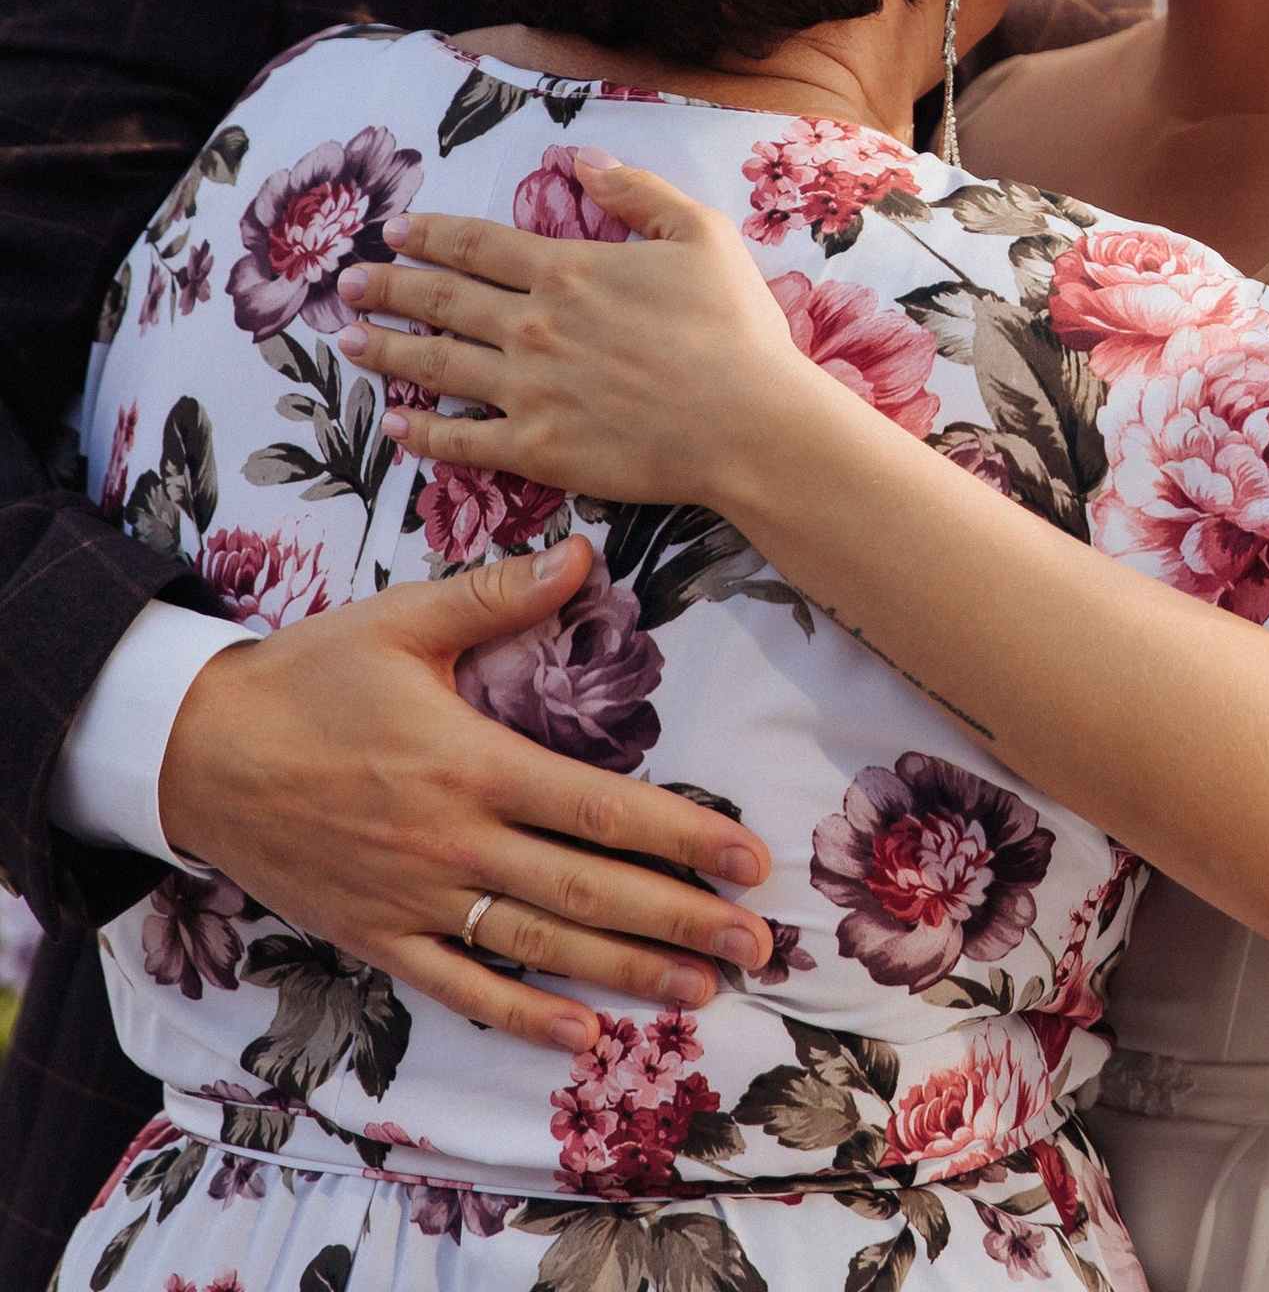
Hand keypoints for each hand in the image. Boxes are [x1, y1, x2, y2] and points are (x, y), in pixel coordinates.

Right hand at [159, 536, 774, 1051]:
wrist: (193, 753)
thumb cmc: (306, 678)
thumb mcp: (402, 622)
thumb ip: (497, 594)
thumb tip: (582, 552)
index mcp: (471, 764)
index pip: (599, 809)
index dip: (682, 836)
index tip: (749, 857)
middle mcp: (452, 842)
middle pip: (585, 890)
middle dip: (678, 920)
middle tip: (755, 947)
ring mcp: (412, 899)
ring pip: (536, 947)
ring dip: (622, 972)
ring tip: (699, 992)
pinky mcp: (374, 935)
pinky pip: (455, 989)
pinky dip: (520, 1016)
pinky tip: (581, 1036)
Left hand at [333, 153, 828, 514]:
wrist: (748, 423)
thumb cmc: (735, 327)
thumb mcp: (700, 234)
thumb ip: (637, 193)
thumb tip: (584, 158)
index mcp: (568, 271)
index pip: (479, 245)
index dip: (432, 234)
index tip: (395, 230)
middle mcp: (533, 327)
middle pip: (443, 300)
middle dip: (389, 287)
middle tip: (347, 283)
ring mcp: (528, 391)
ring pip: (436, 365)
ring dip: (386, 351)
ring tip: (348, 341)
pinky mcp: (537, 450)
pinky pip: (462, 440)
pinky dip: (422, 433)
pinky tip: (395, 425)